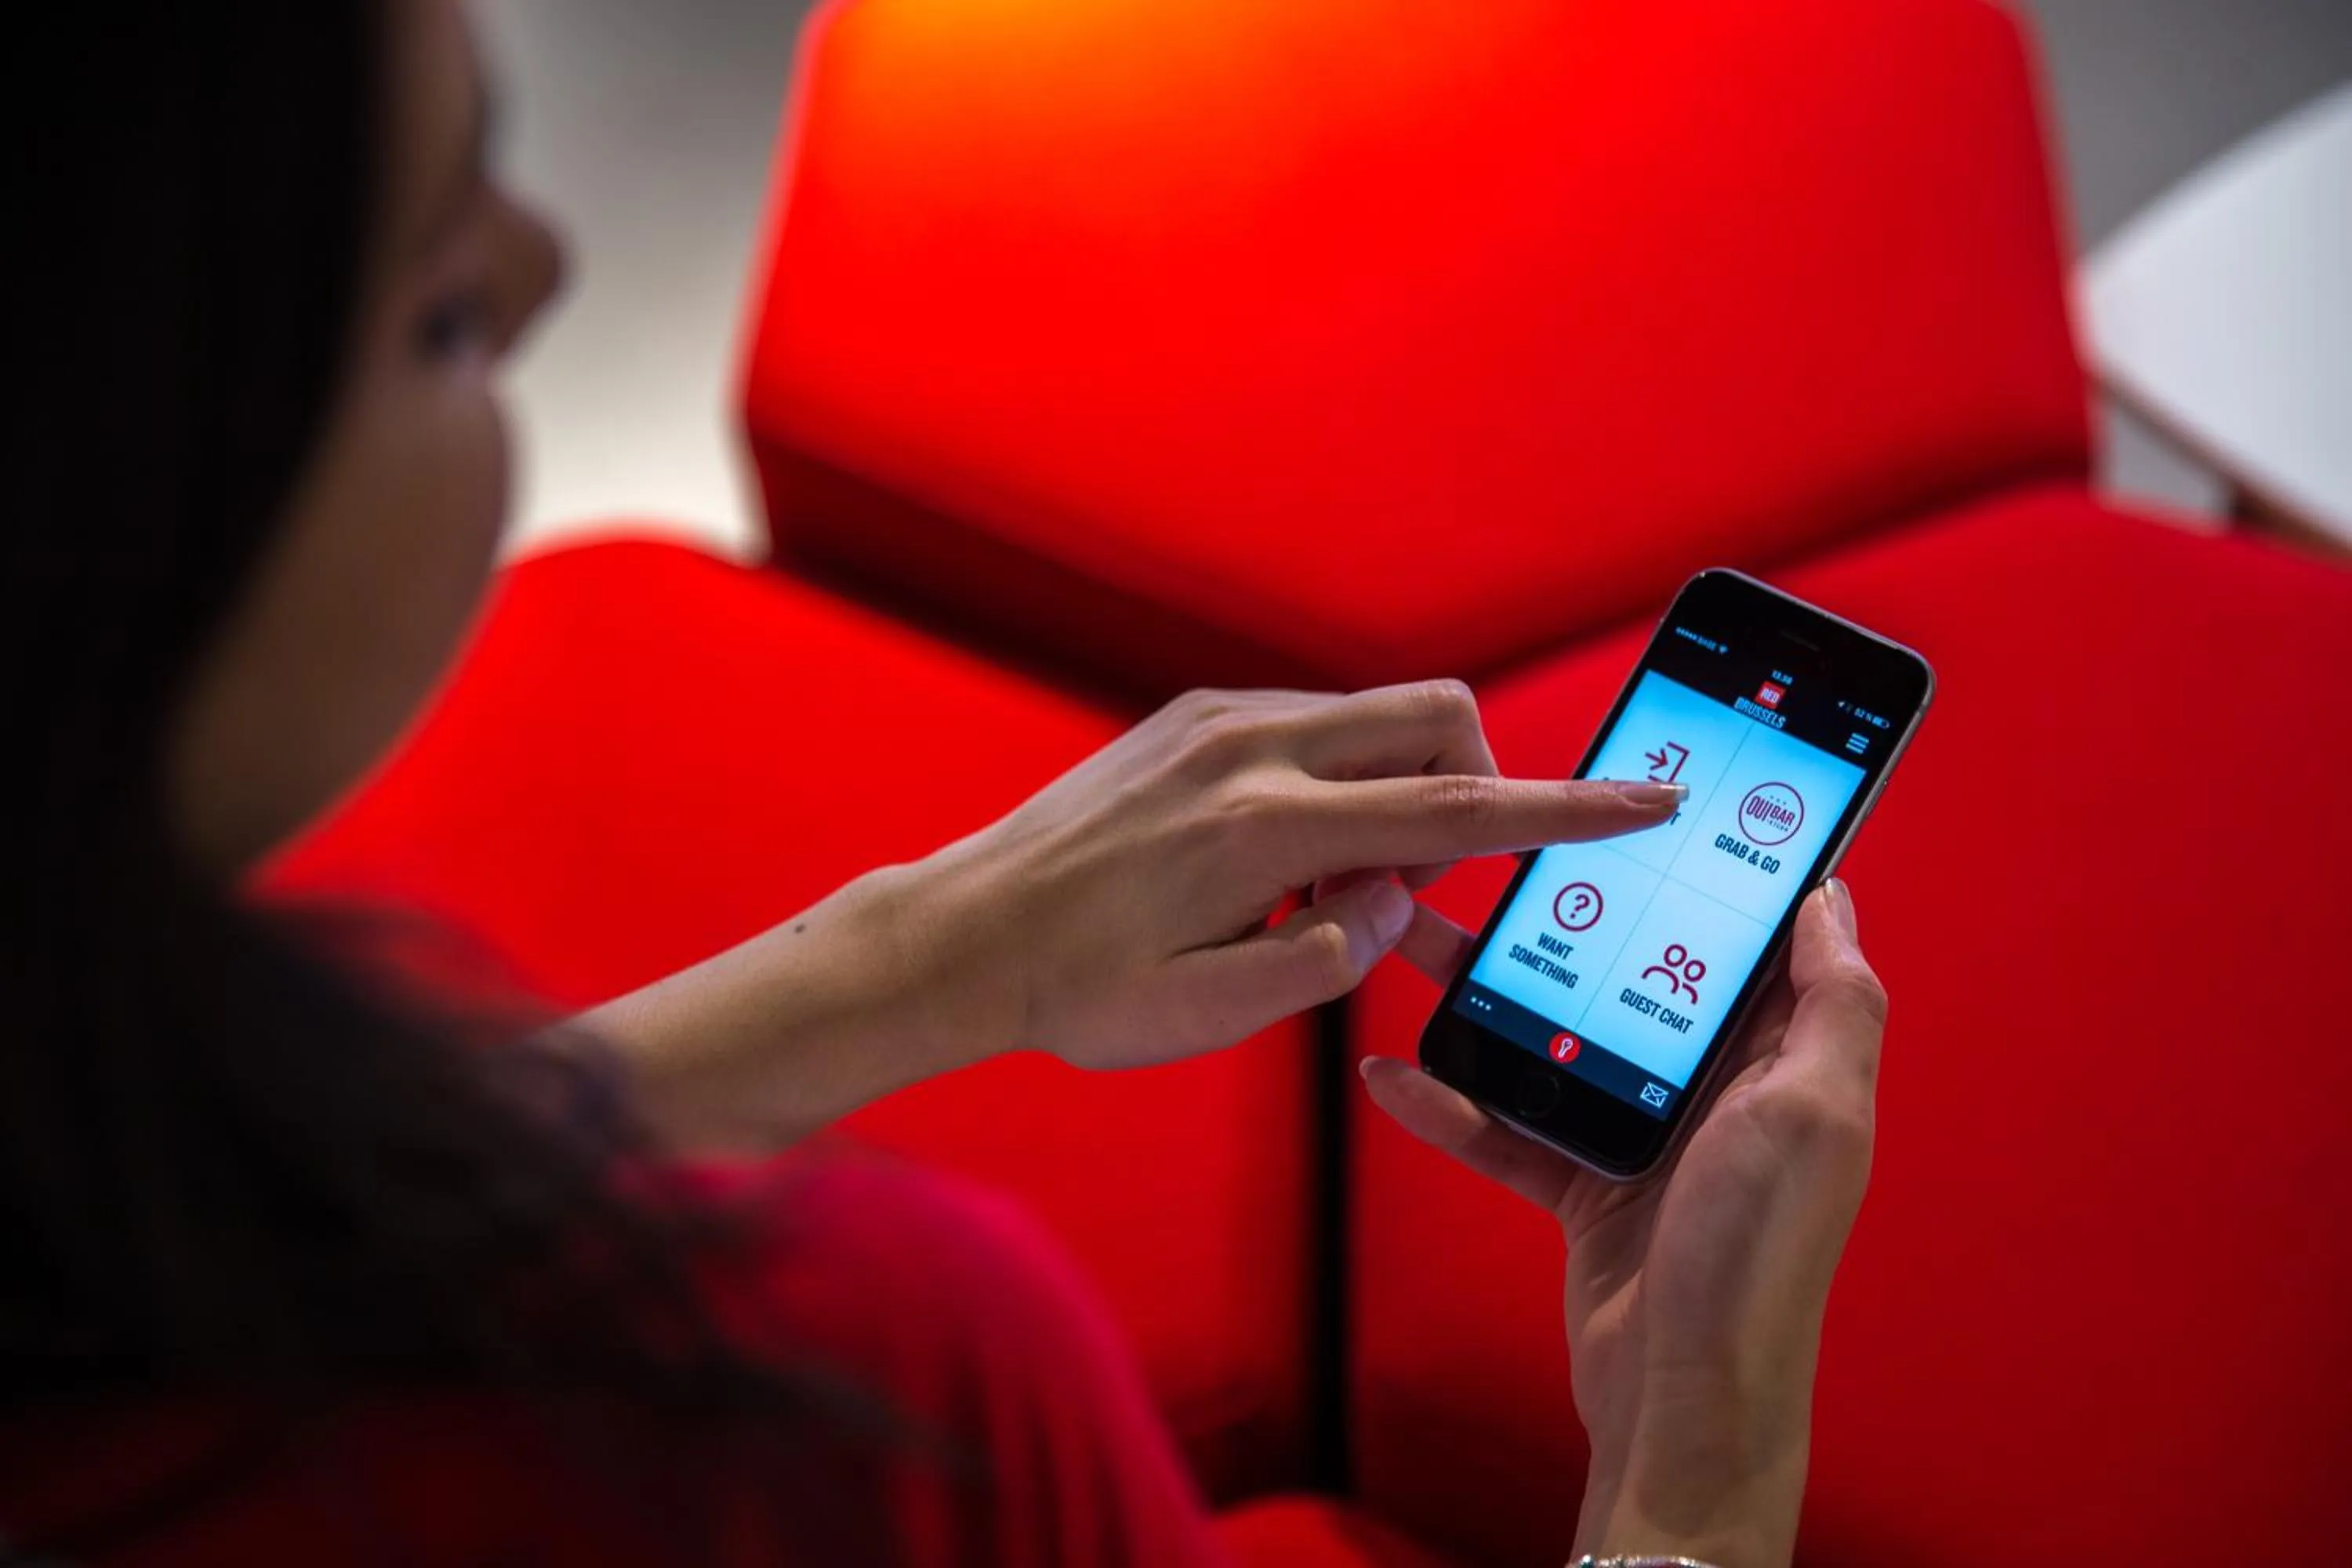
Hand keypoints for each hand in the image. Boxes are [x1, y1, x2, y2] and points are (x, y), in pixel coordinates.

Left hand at [902, 682, 1684, 1069]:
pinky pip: (1309, 726)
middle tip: (1421, 876)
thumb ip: (1332, 955)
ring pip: (1372, 719)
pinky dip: (1332, 779)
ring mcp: (1217, 720)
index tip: (1649, 798)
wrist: (963, 932)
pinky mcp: (1191, 716)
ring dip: (1390, 789)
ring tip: (1310, 890)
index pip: (1456, 812)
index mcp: (1267, 830)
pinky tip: (1268, 859)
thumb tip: (1396, 898)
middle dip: (1472, 778)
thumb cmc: (1081, 991)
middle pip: (1433, 719)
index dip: (1568, 810)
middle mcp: (1249, 751)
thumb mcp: (1217, 1011)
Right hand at [1361, 882, 1885, 1567]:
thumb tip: (1829, 896)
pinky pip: (1508, 1126)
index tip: (1652, 806)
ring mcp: (1643, 1134)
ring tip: (1413, 942)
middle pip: (1631, 975)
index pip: (1747, 940)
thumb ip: (1832, 1004)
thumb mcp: (1816, 1115)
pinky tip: (1395, 1071)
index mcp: (1781, 1060)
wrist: (1682, 1400)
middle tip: (1498, 859)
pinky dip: (1452, 1103)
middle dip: (1565, 919)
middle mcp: (1715, 1088)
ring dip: (1484, 994)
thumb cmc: (1757, 1258)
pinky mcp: (1581, 1185)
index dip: (1709, 870)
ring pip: (1554, 1037)